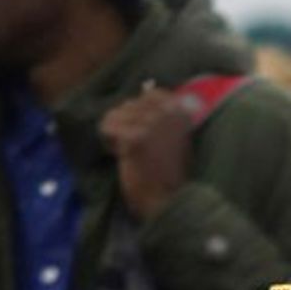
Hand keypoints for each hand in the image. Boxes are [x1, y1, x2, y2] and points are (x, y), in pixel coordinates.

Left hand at [100, 84, 197, 220]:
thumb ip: (163, 116)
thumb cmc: (169, 173)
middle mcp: (169, 113)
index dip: (139, 113)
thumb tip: (144, 88)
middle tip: (132, 146)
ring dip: (116, 133)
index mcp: (182, 112)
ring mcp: (152, 124)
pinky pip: (108, 127)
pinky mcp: (135, 137)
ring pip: (116, 114)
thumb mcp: (174, 137)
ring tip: (126, 150)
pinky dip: (108, 141)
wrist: (169, 200)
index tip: (143, 133)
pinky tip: (119, 154)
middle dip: (126, 124)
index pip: (151, 94)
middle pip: (130, 104)